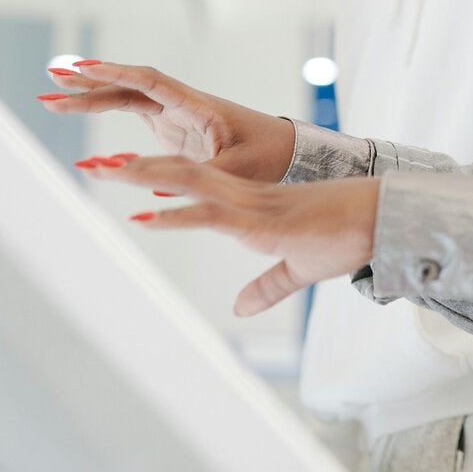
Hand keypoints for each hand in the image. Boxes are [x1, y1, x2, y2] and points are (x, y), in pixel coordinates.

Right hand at [37, 60, 295, 183]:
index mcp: (198, 106)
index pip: (152, 82)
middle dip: (92, 81)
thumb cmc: (269, 158)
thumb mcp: (235, 171)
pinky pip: (132, 111)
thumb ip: (198, 178)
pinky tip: (78, 110)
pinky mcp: (172, 127)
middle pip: (131, 85)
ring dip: (92, 94)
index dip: (118, 75)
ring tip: (52, 95)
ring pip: (127, 96)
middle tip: (53, 78)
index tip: (85, 69)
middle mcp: (183, 103)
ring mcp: (176, 113)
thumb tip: (153, 188)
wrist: (288, 153)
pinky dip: (106, 109)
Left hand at [83, 154, 378, 315]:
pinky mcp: (260, 222)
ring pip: (189, 181)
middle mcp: (244, 196)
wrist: (380, 222)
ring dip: (145, 176)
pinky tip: (142, 215)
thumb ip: (267, 286)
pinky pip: (209, 215)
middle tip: (92, 163)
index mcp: (249, 204)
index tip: (120, 172)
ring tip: (106, 170)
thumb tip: (239, 308)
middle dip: (135, 168)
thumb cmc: (346, 240)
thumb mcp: (299, 270)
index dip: (156, 177)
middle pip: (179, 171)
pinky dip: (174, 213)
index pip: (193, 183)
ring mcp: (250, 205)